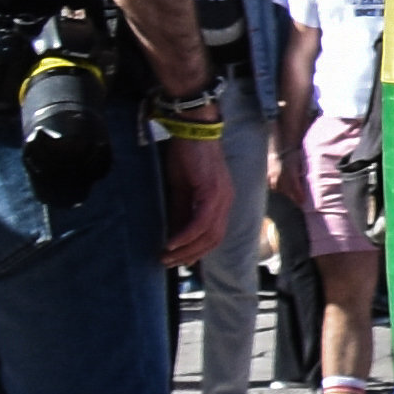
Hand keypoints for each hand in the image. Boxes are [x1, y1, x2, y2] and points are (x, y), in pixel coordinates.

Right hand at [160, 128, 234, 259]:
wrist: (193, 129)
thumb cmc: (187, 155)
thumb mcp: (182, 189)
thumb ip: (181, 211)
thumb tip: (174, 234)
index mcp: (222, 201)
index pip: (214, 235)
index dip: (198, 251)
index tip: (179, 261)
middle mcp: (226, 202)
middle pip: (214, 240)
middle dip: (191, 255)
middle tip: (169, 263)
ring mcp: (222, 198)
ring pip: (209, 235)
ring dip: (187, 250)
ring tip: (167, 258)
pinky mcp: (212, 192)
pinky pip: (201, 222)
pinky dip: (186, 236)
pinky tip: (171, 244)